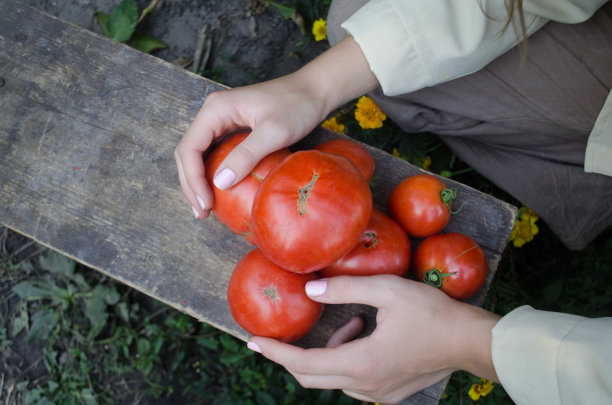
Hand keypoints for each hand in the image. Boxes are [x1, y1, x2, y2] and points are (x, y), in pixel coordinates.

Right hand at [174, 36, 378, 218]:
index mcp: (216, 109)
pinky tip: (218, 193)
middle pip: (188, 153)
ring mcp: (221, 120)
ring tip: (205, 209)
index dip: (193, 179)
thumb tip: (220, 183)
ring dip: (198, 182)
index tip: (206, 203)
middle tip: (202, 213)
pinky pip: (213, 154)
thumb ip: (247, 155)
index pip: (190, 148)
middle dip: (191, 185)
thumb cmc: (297, 106)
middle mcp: (213, 113)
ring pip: (197, 155)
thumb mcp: (274, 132)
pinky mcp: (232, 128)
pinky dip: (211, 174)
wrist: (314, 91)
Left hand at [248, 275, 500, 403]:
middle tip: (276, 336)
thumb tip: (311, 288)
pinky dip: (346, 358)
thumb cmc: (432, 313)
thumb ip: (346, 288)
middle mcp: (366, 386)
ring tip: (353, 320)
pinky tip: (364, 333)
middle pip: (311, 378)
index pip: (304, 363)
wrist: (470, 341)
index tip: (252, 341)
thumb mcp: (387, 290)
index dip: (275, 352)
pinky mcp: (389, 394)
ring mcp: (378, 395)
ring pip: (333, 378)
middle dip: (290, 356)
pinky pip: (352, 380)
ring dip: (328, 351)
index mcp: (362, 363)